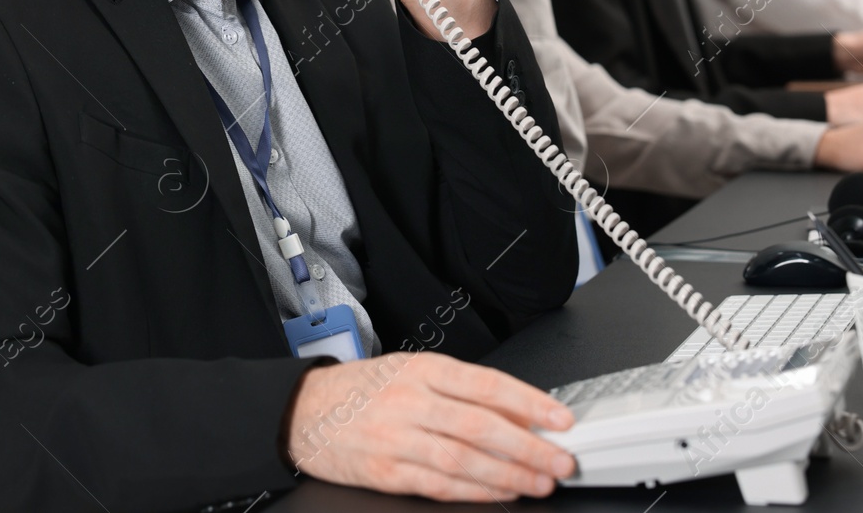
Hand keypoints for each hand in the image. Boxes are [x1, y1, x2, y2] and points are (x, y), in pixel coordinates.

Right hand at [285, 352, 575, 501]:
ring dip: (508, 475)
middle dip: (529, 447)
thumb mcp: (411, 372)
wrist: (302, 412)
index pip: (487, 385)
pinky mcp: (385, 472)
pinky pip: (439, 485)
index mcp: (422, 369)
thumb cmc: (363, 391)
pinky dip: (475, 492)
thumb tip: (519, 412)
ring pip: (464, 460)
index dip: (529, 404)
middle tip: (560, 460)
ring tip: (539, 482)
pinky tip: (500, 494)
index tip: (560, 418)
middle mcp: (410, 401)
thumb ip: (461, 390)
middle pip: (480, 426)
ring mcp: (396, 438)